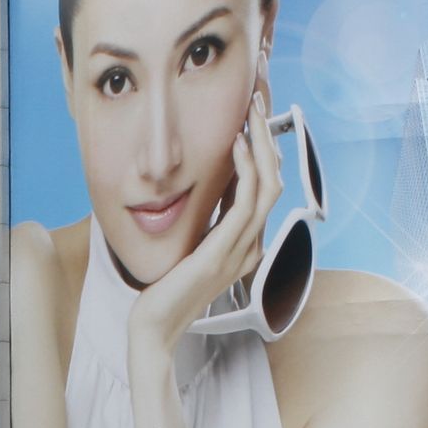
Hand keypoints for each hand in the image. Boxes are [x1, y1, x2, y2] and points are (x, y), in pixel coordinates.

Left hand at [124, 87, 280, 357]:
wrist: (153, 329)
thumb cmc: (162, 291)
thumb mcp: (188, 248)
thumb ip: (204, 224)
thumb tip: (206, 191)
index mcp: (245, 244)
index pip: (264, 187)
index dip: (263, 149)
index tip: (252, 116)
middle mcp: (251, 245)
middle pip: (275, 178)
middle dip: (269, 136)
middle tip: (259, 99)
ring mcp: (242, 250)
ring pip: (269, 184)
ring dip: (263, 142)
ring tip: (252, 110)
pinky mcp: (224, 253)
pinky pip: (247, 201)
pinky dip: (248, 168)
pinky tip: (238, 143)